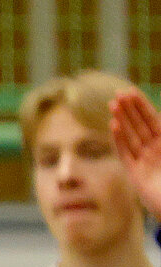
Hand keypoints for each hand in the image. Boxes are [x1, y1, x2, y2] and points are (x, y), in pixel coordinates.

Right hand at [110, 88, 160, 220]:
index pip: (153, 119)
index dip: (142, 105)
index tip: (130, 91)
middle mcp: (154, 150)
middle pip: (139, 125)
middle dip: (129, 109)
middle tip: (118, 94)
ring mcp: (144, 161)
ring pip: (131, 136)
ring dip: (122, 120)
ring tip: (112, 105)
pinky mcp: (136, 174)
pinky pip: (126, 153)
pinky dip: (119, 140)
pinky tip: (113, 126)